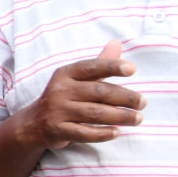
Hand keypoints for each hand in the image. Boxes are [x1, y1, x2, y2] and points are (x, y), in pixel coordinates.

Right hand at [23, 40, 144, 149]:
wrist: (34, 123)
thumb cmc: (64, 97)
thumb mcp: (76, 78)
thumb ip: (99, 63)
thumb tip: (117, 43)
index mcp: (65, 74)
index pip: (91, 67)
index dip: (111, 66)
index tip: (132, 69)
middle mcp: (60, 91)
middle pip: (98, 92)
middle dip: (124, 97)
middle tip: (143, 102)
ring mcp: (57, 111)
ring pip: (94, 113)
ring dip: (120, 116)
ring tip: (138, 118)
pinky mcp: (57, 130)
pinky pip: (84, 133)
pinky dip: (102, 134)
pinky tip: (117, 132)